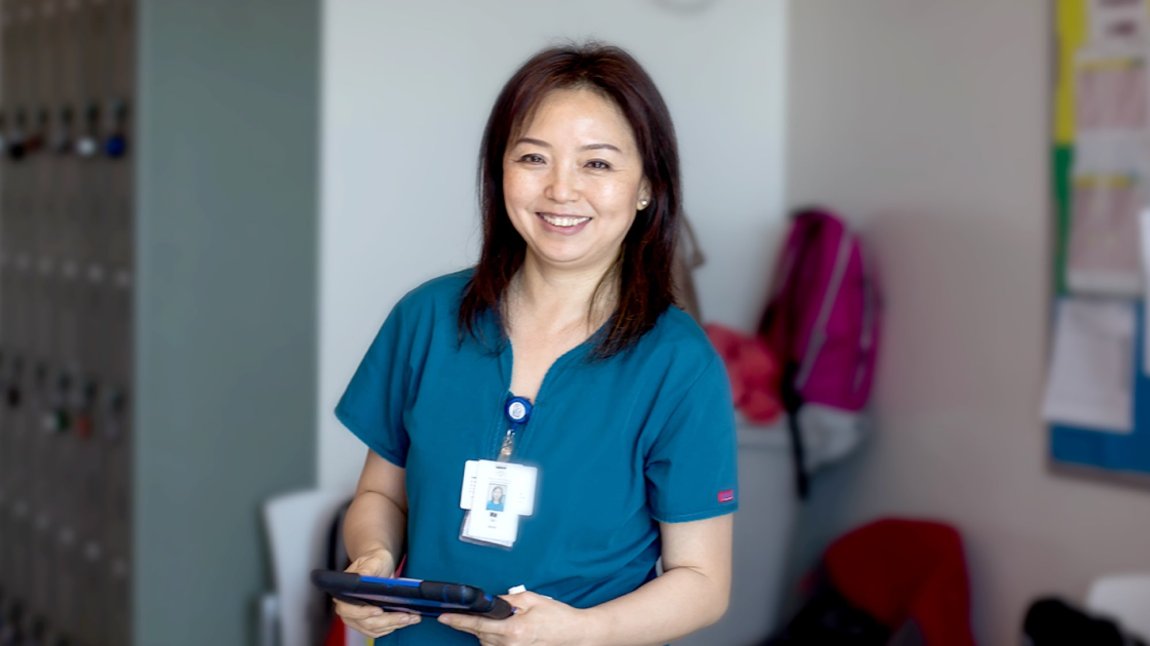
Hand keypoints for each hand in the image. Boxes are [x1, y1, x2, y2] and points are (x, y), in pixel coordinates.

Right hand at [332, 548, 420, 637]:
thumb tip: (363, 577)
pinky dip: (394, 626)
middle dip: (387, 621)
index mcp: (344, 594)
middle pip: (366, 622)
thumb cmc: (374, 561)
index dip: (363, 613)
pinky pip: (380, 630)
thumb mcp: (372, 561)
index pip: (348, 610)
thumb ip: (367, 570)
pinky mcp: (370, 622)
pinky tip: (407, 620)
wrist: (379, 565)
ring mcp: (359, 618)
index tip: (378, 610)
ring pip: (375, 629)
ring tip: (410, 617)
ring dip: (394, 625)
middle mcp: (349, 609)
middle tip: (404, 616)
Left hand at [438, 591, 589, 644]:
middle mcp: (511, 645)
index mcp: (514, 630)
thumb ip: (508, 599)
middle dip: (468, 624)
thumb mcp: (532, 599)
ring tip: (496, 620)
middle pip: (479, 635)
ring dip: (483, 632)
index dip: (458, 621)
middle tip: (457, 616)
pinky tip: (502, 630)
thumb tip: (491, 600)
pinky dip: (493, 639)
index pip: (478, 624)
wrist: (575, 634)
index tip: (444, 617)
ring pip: (486, 643)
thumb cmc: (557, 616)